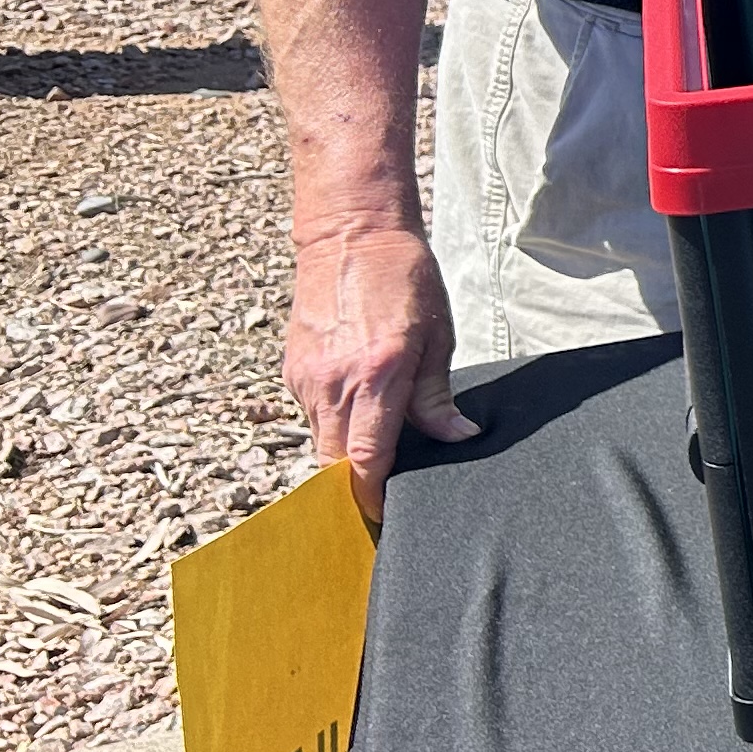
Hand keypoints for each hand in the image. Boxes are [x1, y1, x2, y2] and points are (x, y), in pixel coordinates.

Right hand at [283, 218, 476, 522]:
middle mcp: (332, 383)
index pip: (366, 459)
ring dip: (345, 460)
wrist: (351, 235)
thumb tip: (458, 437)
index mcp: (375, 377)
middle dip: (354, 490)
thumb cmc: (405, 280)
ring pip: (320, 443)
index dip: (374, 497)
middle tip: (384, 504)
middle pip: (334, 464)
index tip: (388, 516)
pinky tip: (360, 423)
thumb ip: (436, 397)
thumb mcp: (436, 337)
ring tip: (377, 467)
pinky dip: (334, 429)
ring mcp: (306, 378)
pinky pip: (313, 417)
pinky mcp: (293, 370)